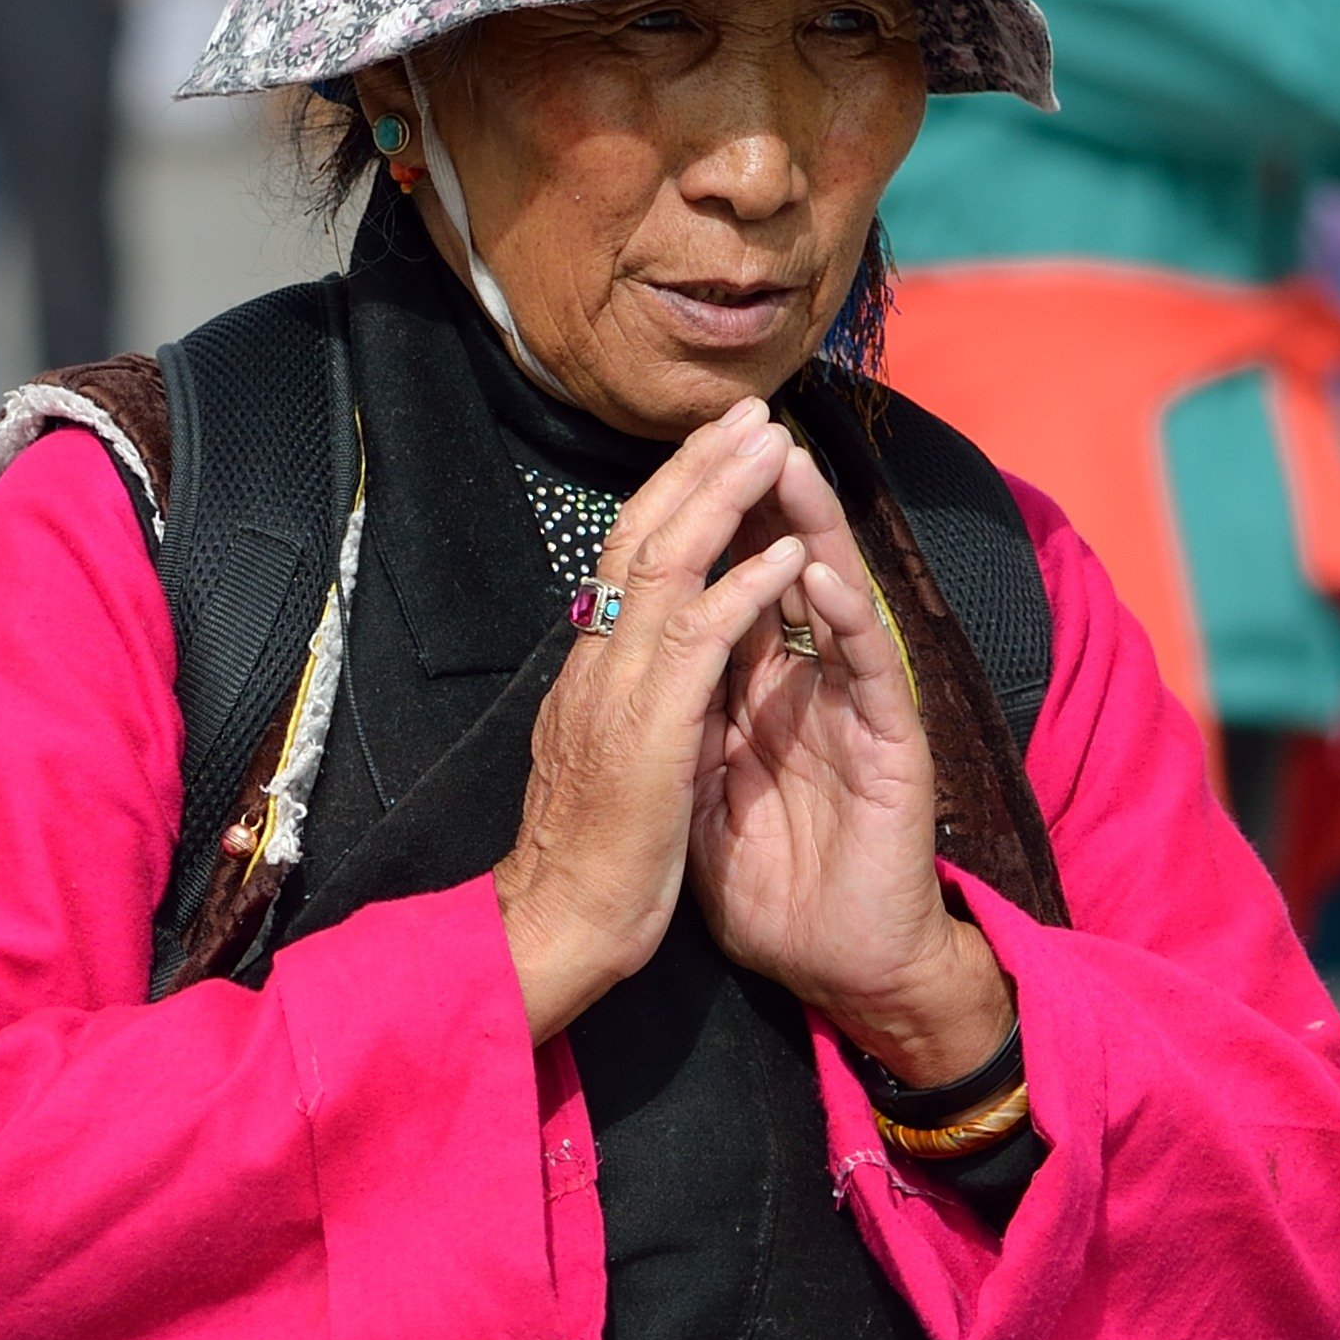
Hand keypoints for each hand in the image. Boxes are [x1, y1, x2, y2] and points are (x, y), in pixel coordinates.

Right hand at [492, 399, 823, 1042]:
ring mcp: (618, 691)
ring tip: (773, 446)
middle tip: (748, 413)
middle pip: (641, 537)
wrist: (557, 926)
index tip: (714, 451)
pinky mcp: (651, 730)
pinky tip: (782, 551)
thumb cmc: (587, 861)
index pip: (626, 560)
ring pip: (667, 566)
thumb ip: (623, 704)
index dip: (672, 498)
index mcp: (589, 671)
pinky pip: (700, 640)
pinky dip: (743, 588)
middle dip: (698, 469)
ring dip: (724, 499)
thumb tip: (639, 665)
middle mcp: (596, 664)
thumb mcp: (604, 760)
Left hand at [689, 443, 1020, 1083]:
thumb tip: (631, 663)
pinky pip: (869, 675)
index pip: (733, 587)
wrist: (830, 961)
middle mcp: (810, 686)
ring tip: (791, 468)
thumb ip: (677, 719)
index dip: (712, 526)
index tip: (682, 458)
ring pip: (836, 602)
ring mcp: (854, 712)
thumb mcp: (693, 790)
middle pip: (785, 572)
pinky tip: (825, 577)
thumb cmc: (766, 884)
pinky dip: (848, 623)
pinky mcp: (892, 750)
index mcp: (759, 692)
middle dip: (765, 499)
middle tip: (745, 424)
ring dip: (814, 534)